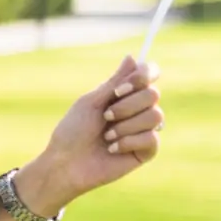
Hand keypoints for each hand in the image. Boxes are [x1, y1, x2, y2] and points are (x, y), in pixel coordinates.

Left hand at [20, 54, 163, 211]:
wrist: (65, 163)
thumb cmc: (72, 131)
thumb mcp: (91, 102)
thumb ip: (115, 82)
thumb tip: (132, 57)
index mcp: (124, 94)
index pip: (150, 74)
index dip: (143, 76)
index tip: (119, 89)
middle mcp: (138, 109)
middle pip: (153, 94)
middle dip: (126, 106)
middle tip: (105, 117)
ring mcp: (144, 130)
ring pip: (155, 116)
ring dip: (125, 126)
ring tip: (106, 137)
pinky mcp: (147, 150)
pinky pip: (152, 138)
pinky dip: (127, 142)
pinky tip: (112, 149)